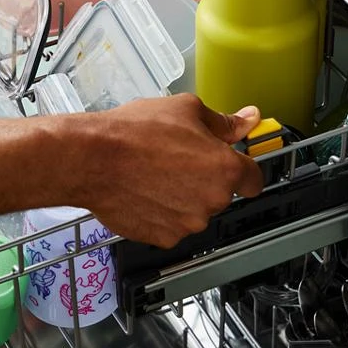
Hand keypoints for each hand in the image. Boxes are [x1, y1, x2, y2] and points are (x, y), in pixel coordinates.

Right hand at [77, 94, 265, 249]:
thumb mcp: (186, 109)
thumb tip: (247, 119)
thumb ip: (223, 121)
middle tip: (177, 158)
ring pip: (195, 210)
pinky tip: (144, 190)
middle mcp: (212, 200)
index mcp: (224, 168)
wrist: (93, 159)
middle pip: (220, 193)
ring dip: (182, 196)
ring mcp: (187, 223)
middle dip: (205, 178)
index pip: (254, 179)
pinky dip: (162, 212)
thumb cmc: (135, 133)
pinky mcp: (163, 238)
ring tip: (155, 173)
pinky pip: (171, 225)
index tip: (235, 167)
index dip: (244, 170)